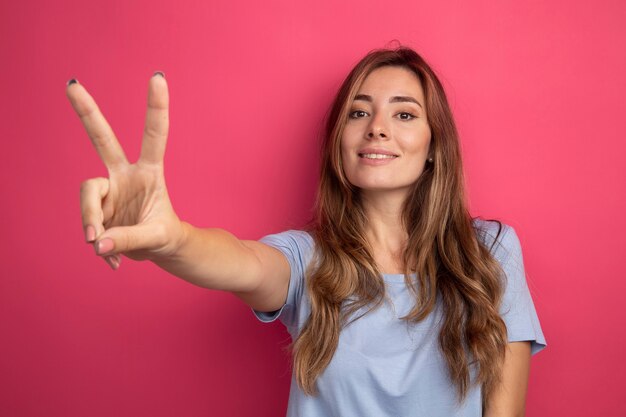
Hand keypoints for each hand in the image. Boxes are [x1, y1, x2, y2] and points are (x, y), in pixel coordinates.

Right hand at [67, 73, 184, 269]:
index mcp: (150, 172)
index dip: (155, 108)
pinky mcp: (96, 208)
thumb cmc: (166, 235)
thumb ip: (130, 239)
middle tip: (72, 84)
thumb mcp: (158, 238)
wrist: (158, 249)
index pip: (153, 136)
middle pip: (102, 139)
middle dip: (87, 112)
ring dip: (92, 222)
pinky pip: (87, 223)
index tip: (158, 77)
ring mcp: (108, 190)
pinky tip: (111, 258)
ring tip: (102, 245)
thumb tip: (97, 242)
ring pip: (87, 196)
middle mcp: (124, 175)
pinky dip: (98, 245)